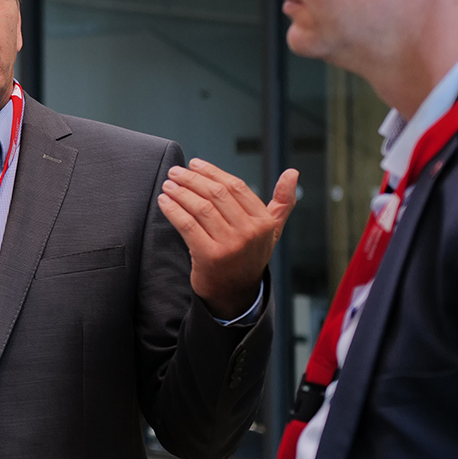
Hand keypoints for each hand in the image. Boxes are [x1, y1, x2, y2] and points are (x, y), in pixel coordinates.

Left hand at [157, 159, 299, 318]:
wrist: (235, 294)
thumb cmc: (250, 256)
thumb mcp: (271, 230)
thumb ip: (283, 202)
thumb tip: (292, 172)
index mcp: (264, 222)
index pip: (236, 187)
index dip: (213, 172)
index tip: (195, 164)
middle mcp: (249, 233)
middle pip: (216, 194)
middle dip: (192, 179)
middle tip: (175, 172)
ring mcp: (230, 245)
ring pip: (200, 208)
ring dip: (180, 192)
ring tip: (168, 185)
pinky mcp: (209, 256)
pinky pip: (187, 225)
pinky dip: (173, 210)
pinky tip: (165, 202)